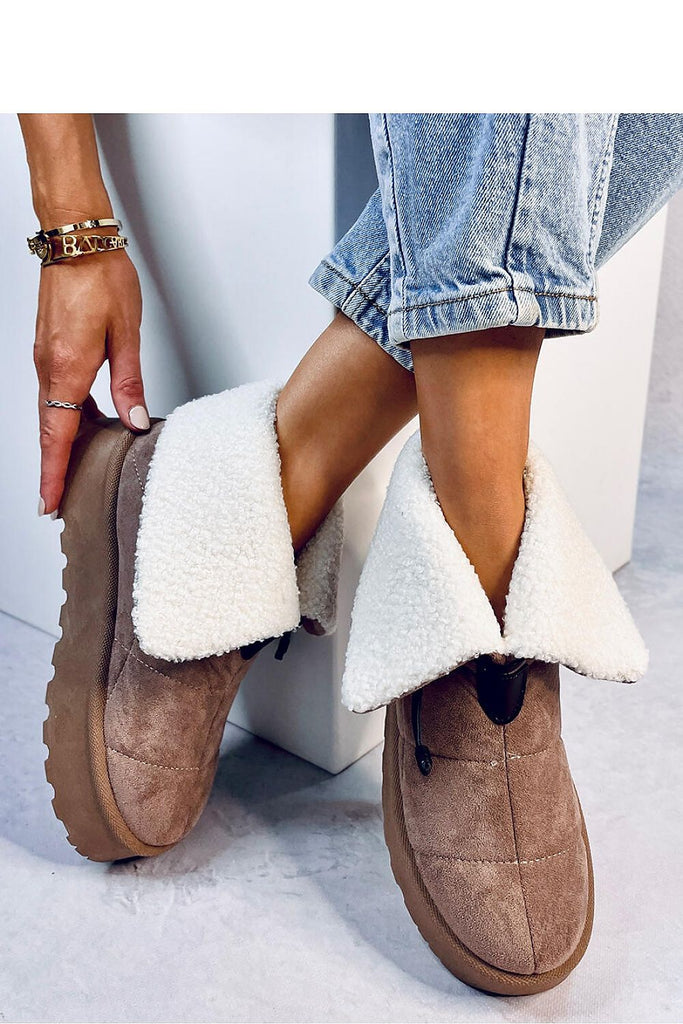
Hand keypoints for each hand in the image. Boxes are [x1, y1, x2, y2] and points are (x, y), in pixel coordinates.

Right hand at [34, 247, 147, 514]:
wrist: (78, 239)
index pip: (56, 436)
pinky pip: (56, 392)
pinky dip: (68, 414)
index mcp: (68, 370)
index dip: (54, 473)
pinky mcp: (52, 348)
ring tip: (77, 469)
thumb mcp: (126, 335)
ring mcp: (47, 358)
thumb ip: (129, 384)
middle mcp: (50, 367)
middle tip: (59, 500)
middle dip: (55, 468)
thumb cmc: (102, 278)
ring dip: (62, 442)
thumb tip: (133, 422)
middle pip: (50, 430)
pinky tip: (89, 420)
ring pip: (52, 412)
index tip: (50, 502)